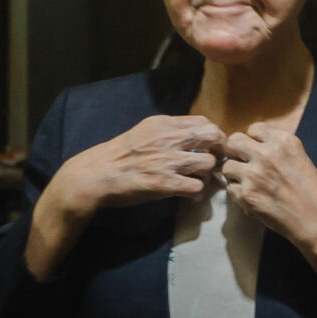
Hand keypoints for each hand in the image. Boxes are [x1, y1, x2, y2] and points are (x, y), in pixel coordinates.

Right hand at [25, 115, 223, 279]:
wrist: (97, 174)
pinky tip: (189, 195)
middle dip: (219, 150)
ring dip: (207, 175)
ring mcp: (167, 161)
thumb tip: (192, 137)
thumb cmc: (119, 155)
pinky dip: (197, 193)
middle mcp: (168, 138)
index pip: (203, 122)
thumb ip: (168, 132)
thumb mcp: (144, 132)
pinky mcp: (165, 183)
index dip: (213, 135)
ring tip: (198, 180)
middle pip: (213, 137)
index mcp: (163, 124)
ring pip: (209, 164)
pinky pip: (197, 187)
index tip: (211, 146)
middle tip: (214, 162)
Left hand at [218, 124, 316, 317]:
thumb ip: (283, 155)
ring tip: (247, 192)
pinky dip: (236, 198)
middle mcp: (271, 153)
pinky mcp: (250, 196)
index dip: (249, 141)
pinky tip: (252, 206)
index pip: (253, 128)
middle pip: (232, 142)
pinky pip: (230, 191)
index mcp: (289, 141)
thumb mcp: (306, 167)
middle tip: (242, 172)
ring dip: (232, 177)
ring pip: (227, 167)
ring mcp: (258, 174)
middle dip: (234, 156)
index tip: (253, 154)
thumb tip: (260, 149)